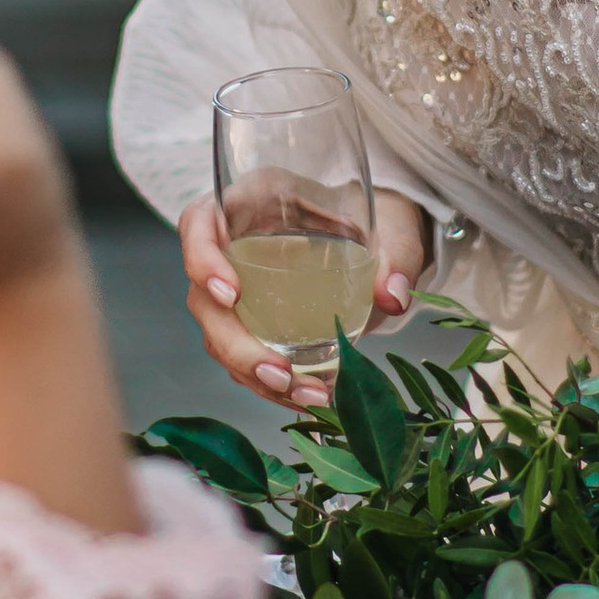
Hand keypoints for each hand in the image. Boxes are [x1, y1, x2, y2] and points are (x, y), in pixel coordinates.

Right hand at [177, 187, 429, 412]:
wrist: (385, 241)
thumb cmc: (379, 218)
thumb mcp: (395, 228)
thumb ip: (398, 255)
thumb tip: (392, 295)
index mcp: (255, 201)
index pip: (200, 222)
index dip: (202, 258)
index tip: (230, 294)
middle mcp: (236, 245)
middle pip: (205, 299)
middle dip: (235, 345)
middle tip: (279, 373)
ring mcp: (241, 286)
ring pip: (221, 336)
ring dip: (254, 374)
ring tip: (307, 395)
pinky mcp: (255, 322)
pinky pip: (246, 357)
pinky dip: (272, 384)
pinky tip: (308, 397)